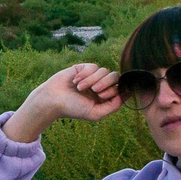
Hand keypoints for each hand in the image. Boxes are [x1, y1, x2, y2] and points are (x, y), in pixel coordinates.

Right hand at [2, 64, 121, 141]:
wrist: (53, 99)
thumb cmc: (73, 108)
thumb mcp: (95, 113)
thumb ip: (113, 106)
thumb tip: (127, 95)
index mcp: (104, 97)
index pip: (119, 88)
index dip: (114, 90)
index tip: (101, 95)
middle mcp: (100, 86)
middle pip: (114, 77)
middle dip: (105, 83)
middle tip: (95, 90)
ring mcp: (92, 76)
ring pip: (104, 71)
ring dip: (91, 80)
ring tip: (79, 88)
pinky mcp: (83, 68)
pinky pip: (93, 66)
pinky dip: (85, 74)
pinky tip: (75, 81)